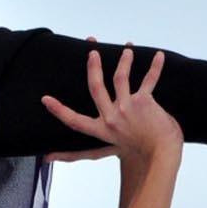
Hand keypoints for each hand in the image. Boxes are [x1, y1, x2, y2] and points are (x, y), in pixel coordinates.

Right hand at [40, 48, 180, 161]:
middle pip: (96, 88)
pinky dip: (155, 66)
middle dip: (93, 68)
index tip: (45, 99)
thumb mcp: (103, 151)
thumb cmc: (134, 150)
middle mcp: (111, 118)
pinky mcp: (144, 102)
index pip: (75, 121)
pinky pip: (149, 80)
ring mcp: (128, 108)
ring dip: (124, 61)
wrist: (161, 153)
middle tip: (92, 52)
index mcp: (101, 129)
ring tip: (127, 49)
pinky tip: (159, 55)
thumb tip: (47, 158)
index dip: (59, 110)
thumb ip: (75, 153)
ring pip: (120, 77)